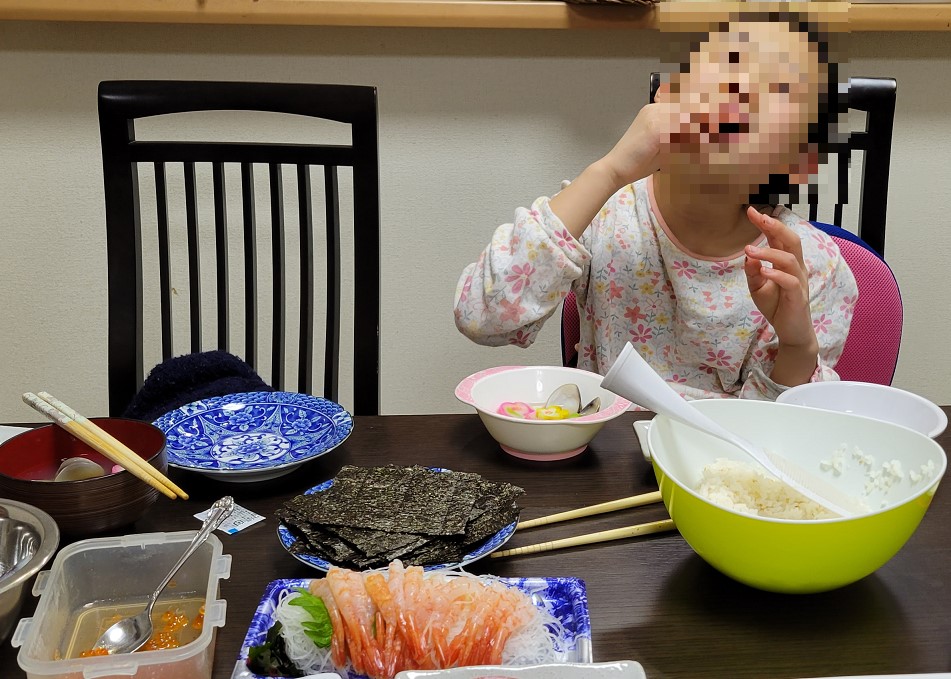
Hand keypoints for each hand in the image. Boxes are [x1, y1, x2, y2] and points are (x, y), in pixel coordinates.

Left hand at [743, 207, 816, 351]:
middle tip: (758, 217)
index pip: (778, 237)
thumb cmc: (777, 305)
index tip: (750, 211)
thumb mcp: (758, 287)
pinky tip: (764, 271)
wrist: (790, 330)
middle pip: (791, 240)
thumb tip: (748, 255)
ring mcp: (799, 281)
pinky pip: (791, 282)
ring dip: (769, 253)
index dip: (767, 223)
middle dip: (775, 227)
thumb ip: (753, 271)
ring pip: (790, 259)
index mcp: (786, 262)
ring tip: (749, 251)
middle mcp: (795, 267)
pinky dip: (778, 274)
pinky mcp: (798, 297)